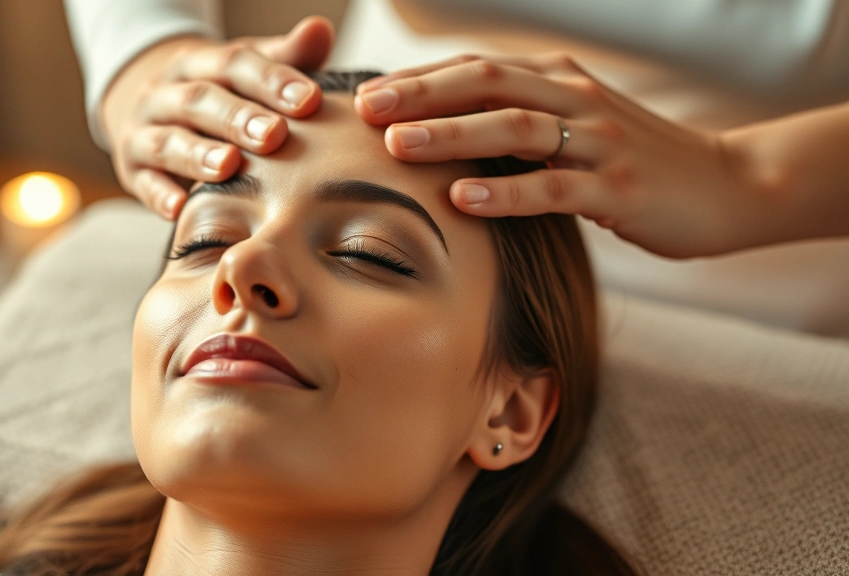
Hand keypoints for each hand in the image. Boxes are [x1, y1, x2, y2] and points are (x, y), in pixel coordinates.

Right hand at [102, 16, 333, 219]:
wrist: (149, 114)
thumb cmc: (218, 97)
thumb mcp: (245, 74)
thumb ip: (284, 59)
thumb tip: (320, 29)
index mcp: (199, 64)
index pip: (234, 64)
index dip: (271, 80)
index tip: (309, 100)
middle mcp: (166, 93)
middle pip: (200, 100)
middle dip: (238, 118)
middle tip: (274, 136)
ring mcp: (144, 131)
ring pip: (167, 140)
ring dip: (197, 154)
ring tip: (229, 166)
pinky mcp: (133, 170)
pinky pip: (144, 182)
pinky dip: (160, 195)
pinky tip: (179, 208)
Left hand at [353, 53, 760, 258]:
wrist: (726, 184)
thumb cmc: (634, 160)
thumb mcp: (574, 127)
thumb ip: (519, 121)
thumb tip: (444, 132)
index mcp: (558, 79)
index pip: (476, 68)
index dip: (418, 79)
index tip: (365, 95)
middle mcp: (575, 97)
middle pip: (486, 82)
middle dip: (420, 95)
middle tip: (365, 110)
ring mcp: (599, 140)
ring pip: (514, 127)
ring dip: (451, 134)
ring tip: (397, 148)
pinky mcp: (618, 188)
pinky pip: (552, 187)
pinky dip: (505, 191)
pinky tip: (463, 199)